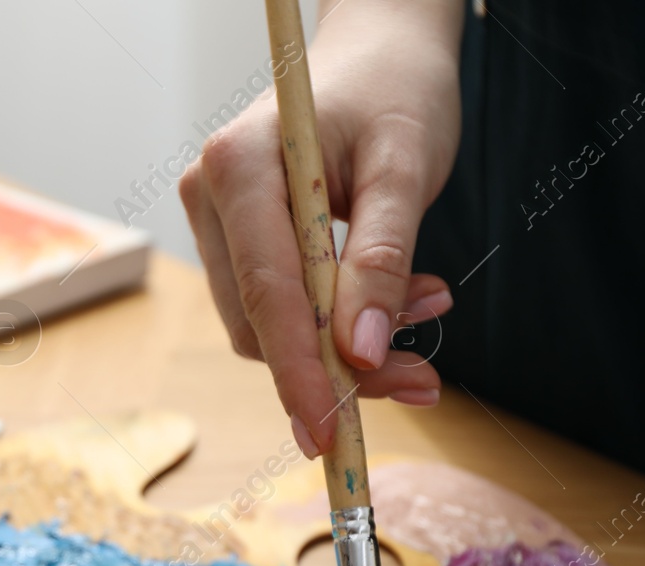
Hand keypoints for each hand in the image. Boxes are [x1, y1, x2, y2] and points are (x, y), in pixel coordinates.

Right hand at [179, 0, 464, 456]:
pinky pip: (282, 309)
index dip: (300, 371)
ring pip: (271, 327)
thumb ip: (383, 260)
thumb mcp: (406, 168)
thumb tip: (362, 354)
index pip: (265, 292)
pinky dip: (341, 325)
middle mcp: (212, 196)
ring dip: (349, 348)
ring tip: (432, 313)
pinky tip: (404, 306)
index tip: (333, 434)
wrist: (383, 52)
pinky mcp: (242, 241)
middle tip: (425, 378)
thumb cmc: (395, 90)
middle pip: (261, 322)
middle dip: (338, 366)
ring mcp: (221, 222)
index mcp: (239, 166)